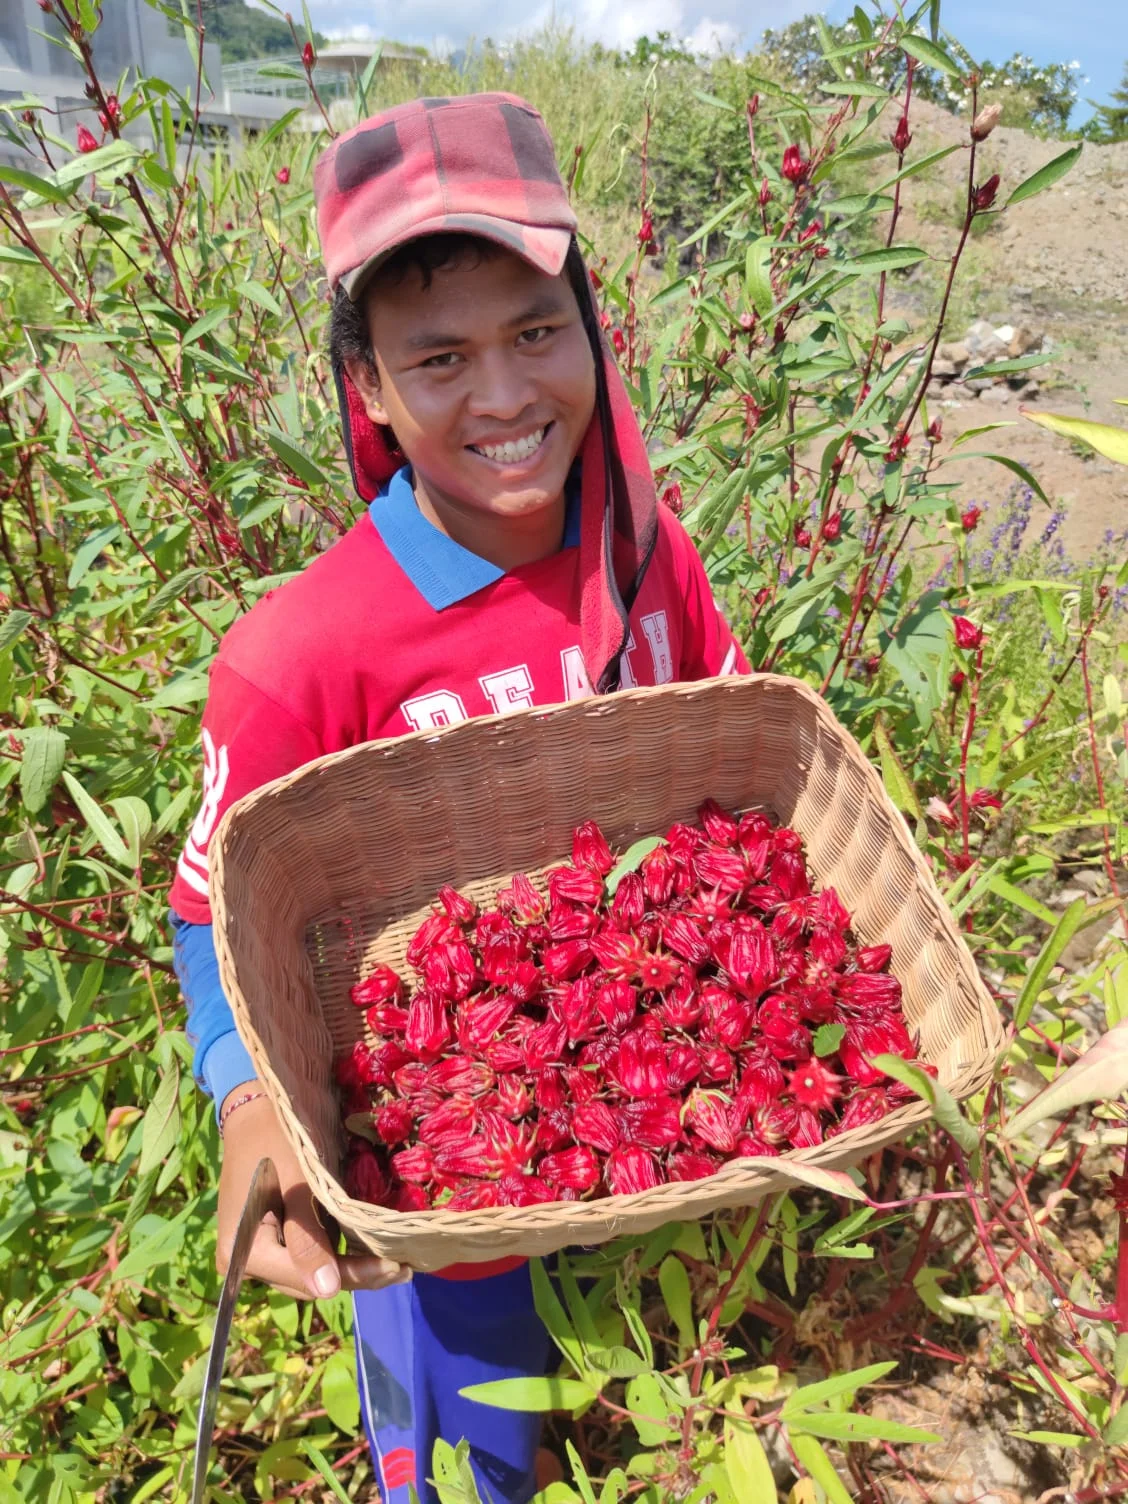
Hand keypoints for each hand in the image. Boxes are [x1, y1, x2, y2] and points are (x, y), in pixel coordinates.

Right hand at [216, 1083, 409, 1299]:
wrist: (260, 1107)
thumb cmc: (279, 1140)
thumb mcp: (296, 1187)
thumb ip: (307, 1240)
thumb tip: (326, 1290)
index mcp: (243, 1253)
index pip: (307, 1278)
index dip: (354, 1275)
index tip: (397, 1267)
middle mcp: (247, 1261)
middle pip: (311, 1281)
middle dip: (358, 1275)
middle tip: (405, 1265)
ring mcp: (262, 1251)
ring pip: (314, 1272)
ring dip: (353, 1268)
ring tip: (397, 1261)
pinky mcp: (277, 1237)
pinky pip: (312, 1254)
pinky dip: (341, 1253)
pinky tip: (373, 1250)